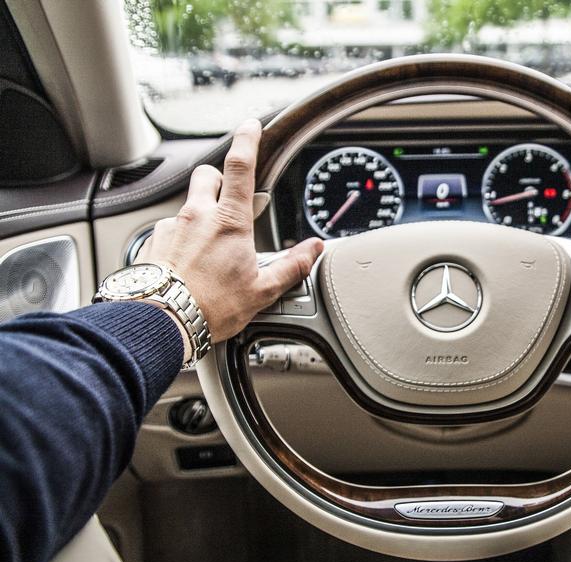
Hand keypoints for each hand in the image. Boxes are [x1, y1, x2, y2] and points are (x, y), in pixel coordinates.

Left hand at [138, 118, 323, 343]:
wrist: (159, 323)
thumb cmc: (209, 308)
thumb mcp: (261, 291)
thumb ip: (290, 266)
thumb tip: (313, 250)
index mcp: (229, 222)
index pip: (240, 166)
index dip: (247, 140)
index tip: (251, 125)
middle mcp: (197, 217)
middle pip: (208, 175)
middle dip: (220, 179)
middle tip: (231, 199)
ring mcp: (171, 228)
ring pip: (188, 206)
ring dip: (200, 216)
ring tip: (209, 250)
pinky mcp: (152, 244)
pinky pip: (169, 232)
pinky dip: (181, 241)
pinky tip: (187, 266)